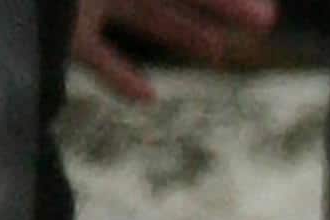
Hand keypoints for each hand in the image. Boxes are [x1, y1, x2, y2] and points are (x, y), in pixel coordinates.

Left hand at [73, 0, 279, 101]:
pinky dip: (120, 75)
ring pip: (143, 16)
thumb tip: (255, 13)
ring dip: (182, 32)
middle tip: (265, 23)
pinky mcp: (62, 32)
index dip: (227, 1)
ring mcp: (85, 1)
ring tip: (217, 51)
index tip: (267, 18)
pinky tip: (150, 99)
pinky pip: (95, 53)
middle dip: (220, 7)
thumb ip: (159, 7)